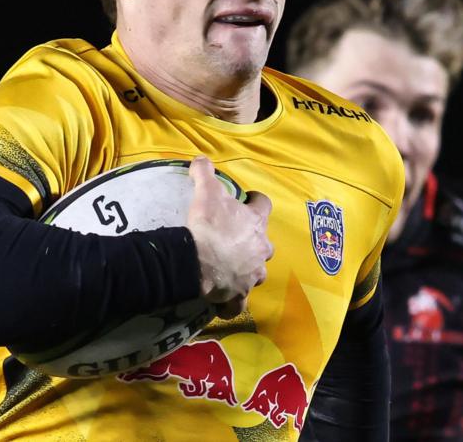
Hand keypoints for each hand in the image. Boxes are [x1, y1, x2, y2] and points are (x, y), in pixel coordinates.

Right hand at [185, 156, 273, 318]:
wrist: (197, 261)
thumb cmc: (208, 224)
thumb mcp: (206, 191)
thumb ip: (205, 172)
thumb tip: (200, 159)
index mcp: (256, 223)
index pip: (264, 205)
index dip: (256, 200)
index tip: (248, 199)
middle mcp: (260, 249)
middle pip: (265, 244)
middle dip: (254, 241)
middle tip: (236, 238)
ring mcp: (252, 274)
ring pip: (256, 273)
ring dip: (247, 270)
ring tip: (232, 269)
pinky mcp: (240, 295)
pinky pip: (239, 302)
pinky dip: (233, 302)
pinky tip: (223, 302)